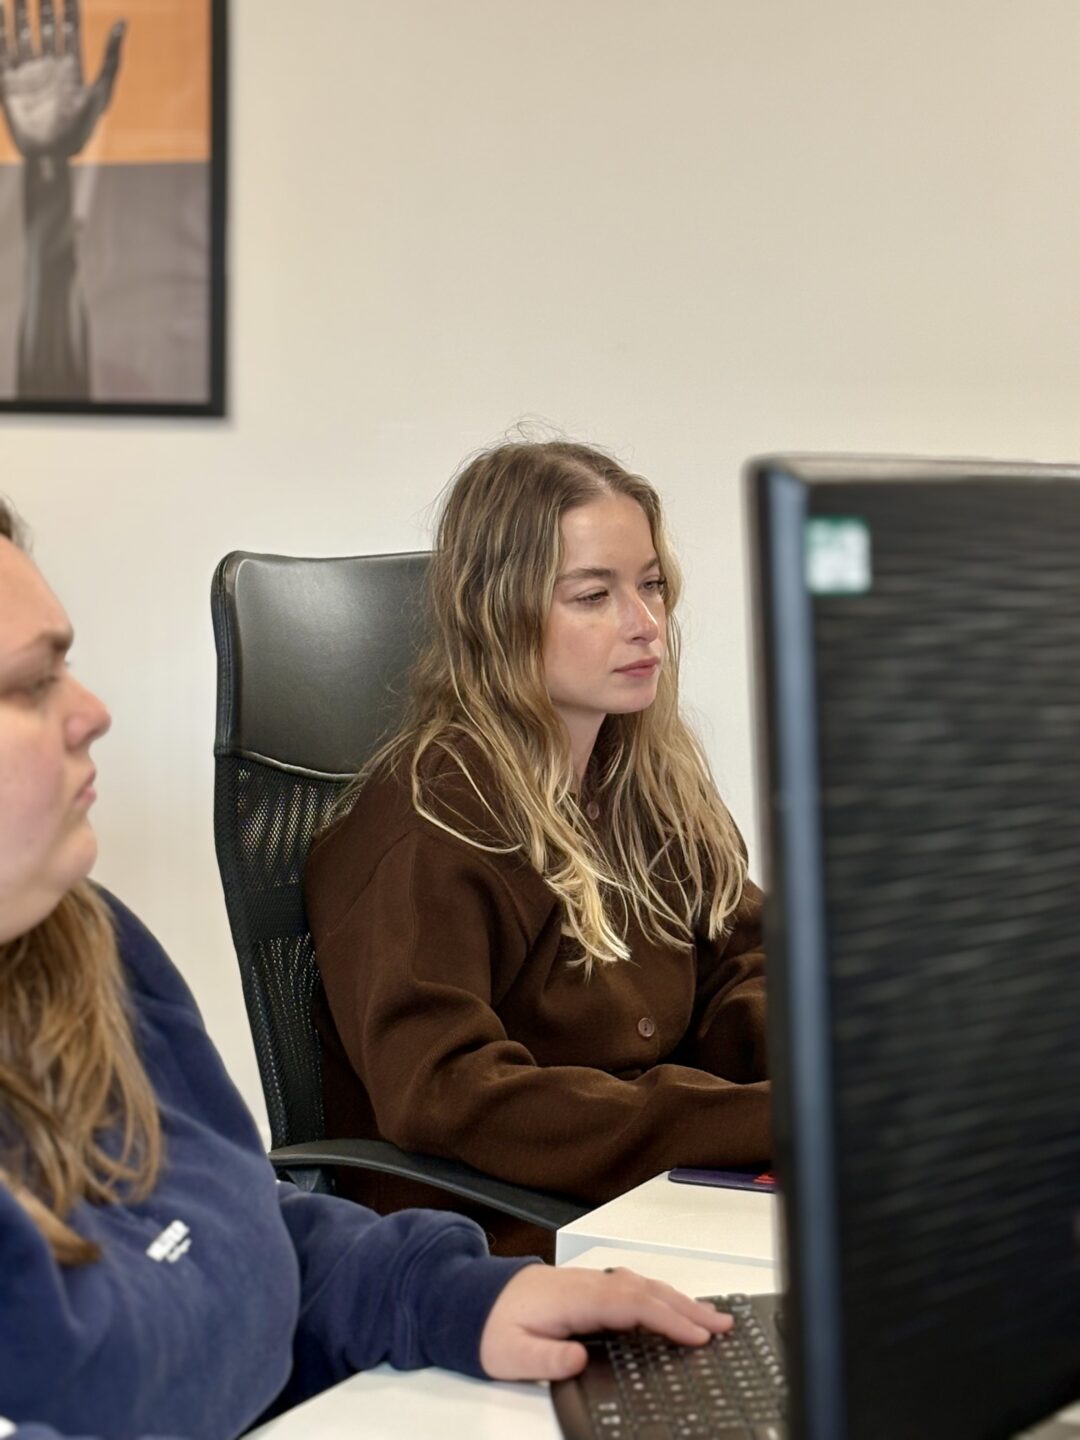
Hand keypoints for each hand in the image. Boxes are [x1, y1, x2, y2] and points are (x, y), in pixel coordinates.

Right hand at [0, 0, 124, 159]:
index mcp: (72, 68)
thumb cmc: (80, 130)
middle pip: (46, 27)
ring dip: (21, 12)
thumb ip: (111, 59)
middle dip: (44, 5)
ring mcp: (29, 73)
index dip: (69, 8)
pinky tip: (0, 10)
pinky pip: (3, 49)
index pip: (70, 29)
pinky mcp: (9, 81)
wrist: (51, 154)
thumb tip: (122, 22)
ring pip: (23, 33)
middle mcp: (50, 67)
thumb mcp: (100, 93)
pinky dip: (0, 30)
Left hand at [478, 1264, 732, 1381]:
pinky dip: (660, 1296)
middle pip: (645, 1291)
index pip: (630, 1305)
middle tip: (722, 1326)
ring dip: (678, 1300)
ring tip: (712, 1318)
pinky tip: (673, 1306)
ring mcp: (589, 1284)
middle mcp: (586, 1285)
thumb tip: (579, 1358)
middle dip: (686, 1308)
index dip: (665, 1319)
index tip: (695, 1336)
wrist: (469, 1299)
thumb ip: (545, 1359)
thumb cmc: (490, 1327)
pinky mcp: (588, 1289)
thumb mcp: (509, 1355)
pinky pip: (633, 1288)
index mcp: (572, 1299)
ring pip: (643, 1286)